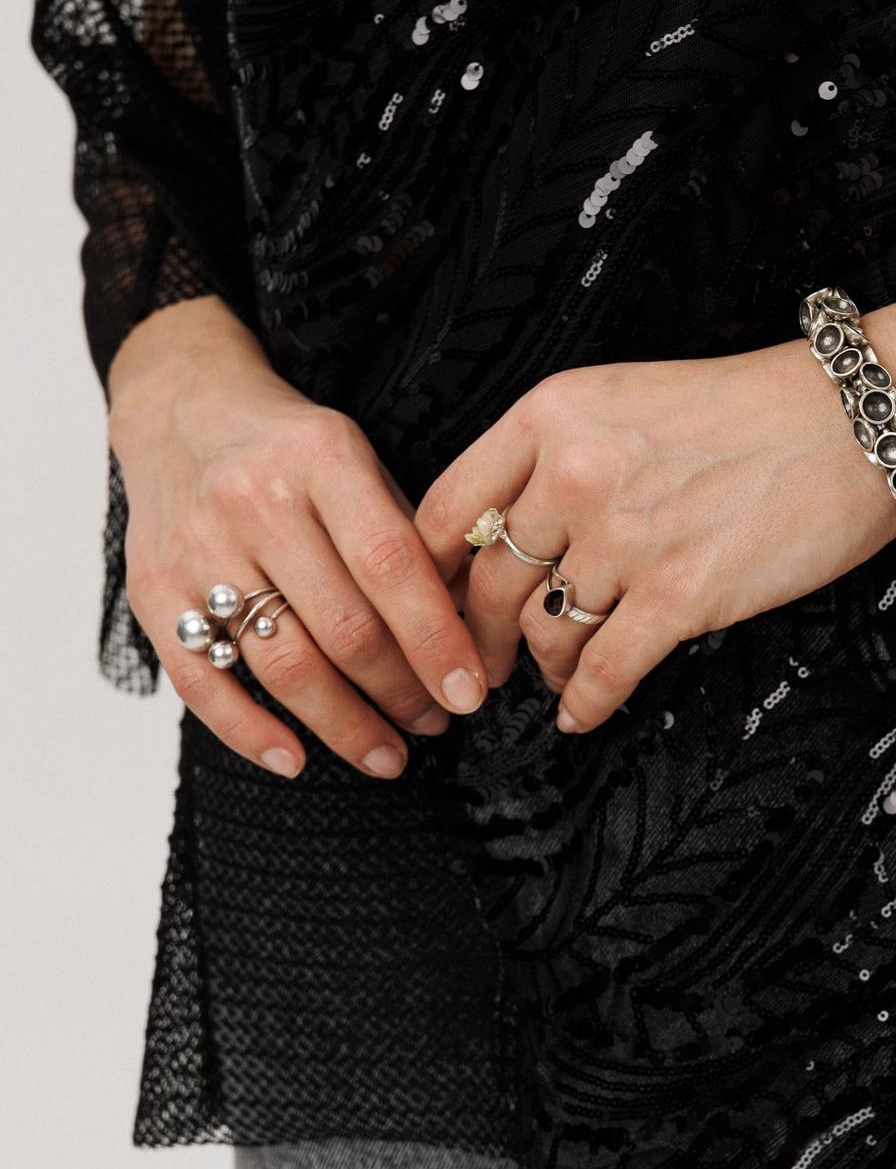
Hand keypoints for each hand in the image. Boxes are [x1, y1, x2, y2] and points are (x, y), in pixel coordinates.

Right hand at [107, 297, 489, 778]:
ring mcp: (197, 548)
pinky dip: (250, 732)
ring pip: (281, 664)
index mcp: (321, 460)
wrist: (181, 409)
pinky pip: (202, 681)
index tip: (470, 693)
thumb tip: (469, 634)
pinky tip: (297, 759)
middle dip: (401, 692)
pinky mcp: (152, 589)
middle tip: (437, 722)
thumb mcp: (360, 463)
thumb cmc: (290, 449)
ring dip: (343, 725)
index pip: (390, 566)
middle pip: (342, 627)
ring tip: (387, 754)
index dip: (436, 640)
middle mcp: (253, 501)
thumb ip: (408, 540)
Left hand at [412, 336, 895, 733]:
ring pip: (545, 629)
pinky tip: (582, 715)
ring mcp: (627, 538)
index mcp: (554, 415)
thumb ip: (560, 452)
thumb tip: (510, 529)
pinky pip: (606, 670)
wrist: (853, 419)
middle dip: (479, 636)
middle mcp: (576, 474)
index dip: (429, 572)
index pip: (448, 507)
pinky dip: (587, 703)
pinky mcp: (681, 595)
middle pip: (489, 580)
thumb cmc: (753, 408)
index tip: (431, 604)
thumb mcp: (626, 396)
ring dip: (543, 667)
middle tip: (481, 662)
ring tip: (550, 676)